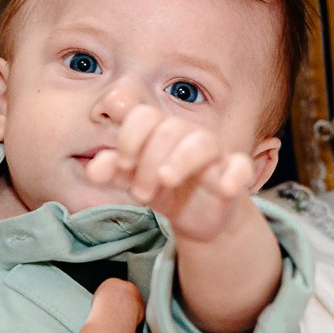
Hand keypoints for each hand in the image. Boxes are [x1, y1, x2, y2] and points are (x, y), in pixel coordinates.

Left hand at [86, 104, 256, 242]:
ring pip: (201, 141)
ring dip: (180, 160)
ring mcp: (212, 154)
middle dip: (148, 160)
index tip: (122, 164)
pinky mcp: (233, 175)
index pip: (144, 115)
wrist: (197, 217)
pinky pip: (240, 166)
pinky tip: (224, 187)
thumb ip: (113, 172)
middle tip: (140, 192)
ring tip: (166, 180)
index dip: (129, 137)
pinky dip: (235, 174)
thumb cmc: (163, 189)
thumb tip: (93, 168)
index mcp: (160, 131)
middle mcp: (186, 136)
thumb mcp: (134, 181)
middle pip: (168, 129)